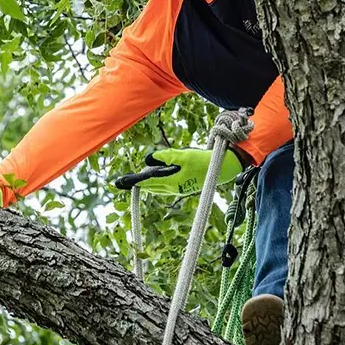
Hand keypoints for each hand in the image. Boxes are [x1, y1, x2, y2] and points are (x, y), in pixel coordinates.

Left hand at [115, 148, 242, 195]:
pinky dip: (157, 183)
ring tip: (137, 180)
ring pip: (158, 188)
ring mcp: (179, 189)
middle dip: (139, 183)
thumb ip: (165, 156)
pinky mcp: (183, 187)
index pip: (149, 182)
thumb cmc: (202, 161)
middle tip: (125, 181)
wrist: (221, 169)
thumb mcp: (183, 155)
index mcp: (172, 182)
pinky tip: (155, 179)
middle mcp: (174, 188)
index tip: (123, 182)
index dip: (135, 181)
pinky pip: (165, 187)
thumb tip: (148, 159)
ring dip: (148, 184)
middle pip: (151, 187)